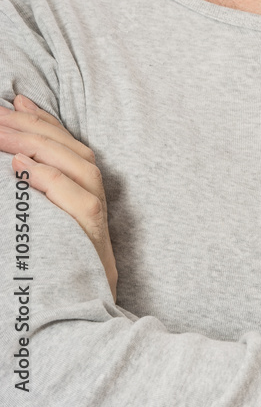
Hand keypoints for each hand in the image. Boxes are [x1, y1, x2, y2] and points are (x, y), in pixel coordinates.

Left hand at [0, 95, 117, 301]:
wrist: (79, 316)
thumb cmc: (56, 269)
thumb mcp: (42, 224)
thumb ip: (33, 185)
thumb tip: (15, 150)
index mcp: (83, 186)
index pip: (64, 141)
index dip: (41, 118)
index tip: (14, 100)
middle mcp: (94, 194)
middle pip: (67, 147)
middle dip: (30, 126)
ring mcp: (94, 212)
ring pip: (74, 164)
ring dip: (35, 144)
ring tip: (1, 132)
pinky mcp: (91, 233)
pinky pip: (74, 196)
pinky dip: (47, 177)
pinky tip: (20, 165)